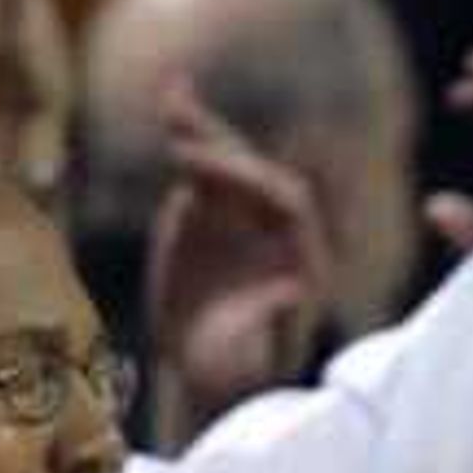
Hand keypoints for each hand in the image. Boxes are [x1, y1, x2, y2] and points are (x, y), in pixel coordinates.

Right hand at [144, 70, 334, 427]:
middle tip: (180, 121)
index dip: (247, 181)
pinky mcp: (216, 213)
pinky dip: (188, 132)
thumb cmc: (230, 379)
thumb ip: (268, 328)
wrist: (207, 376)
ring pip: (232, 163)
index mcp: (304, 262)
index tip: (200, 174)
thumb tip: (291, 290)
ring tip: (171, 93)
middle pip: (259, 174)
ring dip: (203, 128)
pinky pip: (204, 167)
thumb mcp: (245, 365)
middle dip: (222, 148)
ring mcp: (248, 219)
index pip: (287, 203)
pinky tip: (169, 95)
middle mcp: (281, 233)